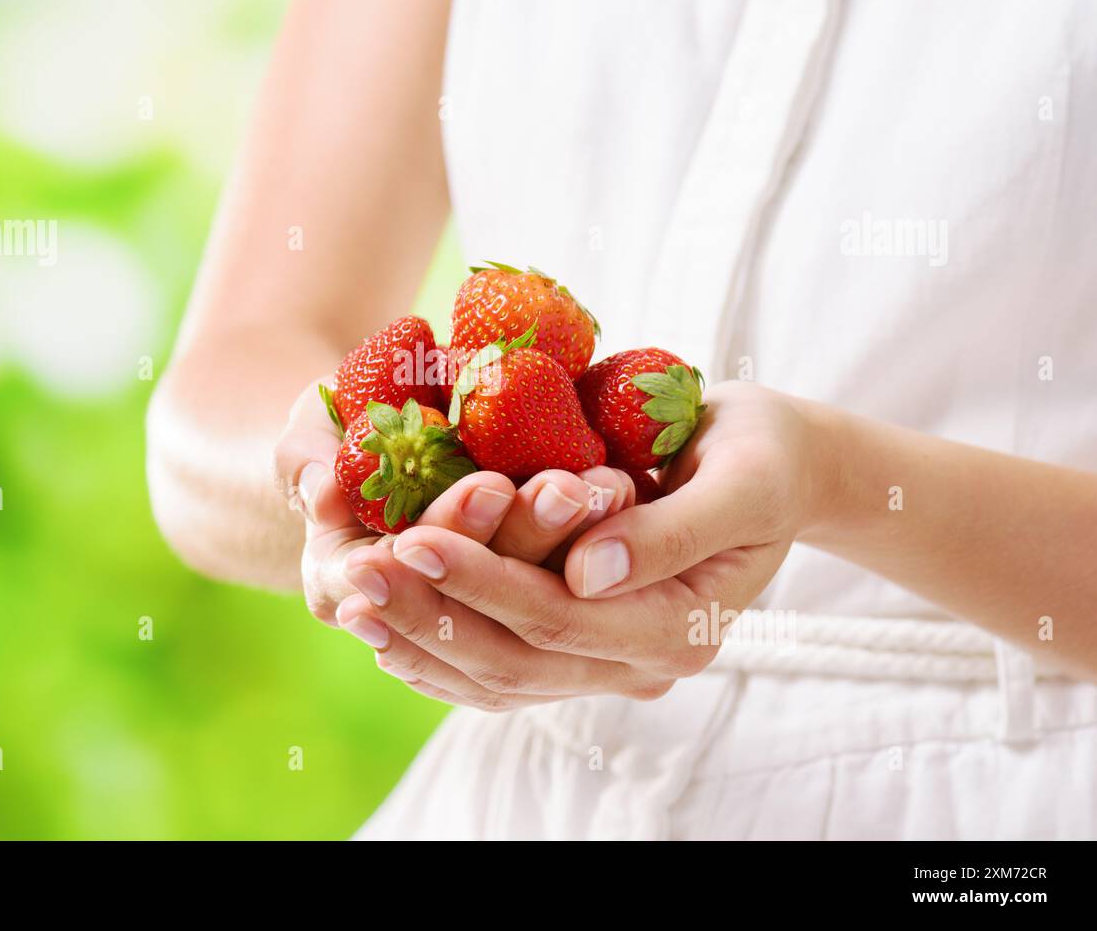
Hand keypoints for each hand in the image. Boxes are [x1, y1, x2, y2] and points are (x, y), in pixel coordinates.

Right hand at [272, 380, 634, 625]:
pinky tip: (623, 499)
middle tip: (566, 487)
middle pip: (472, 602)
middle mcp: (400, 620)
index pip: (400, 578)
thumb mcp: (310, 425)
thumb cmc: (334, 429)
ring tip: (606, 488)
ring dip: (566, 545)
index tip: (488, 483)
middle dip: (522, 540)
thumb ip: (306, 452)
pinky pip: (555, 604)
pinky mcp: (510, 611)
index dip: (449, 533)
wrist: (373, 456)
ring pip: (522, 613)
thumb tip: (322, 488)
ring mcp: (458, 624)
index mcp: (342, 584)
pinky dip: (588, 552)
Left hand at [333, 381, 819, 707]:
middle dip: (429, 616)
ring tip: (350, 600)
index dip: (481, 583)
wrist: (780, 469)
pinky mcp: (581, 635)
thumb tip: (587, 571)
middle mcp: (639, 660)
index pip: (559, 618)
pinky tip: (386, 622)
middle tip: (354, 573)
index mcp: (678, 627)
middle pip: (515, 659)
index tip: (411, 540)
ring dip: (419, 639)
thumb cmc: (765, 455)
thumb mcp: (741, 481)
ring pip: (497, 674)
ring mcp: (608, 657)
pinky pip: (501, 663)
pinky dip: (440, 647)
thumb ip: (670, 532)